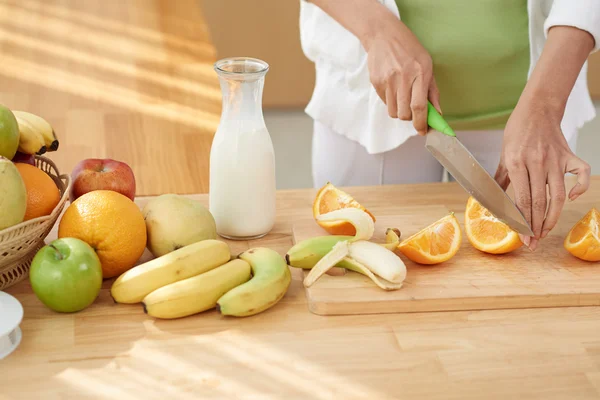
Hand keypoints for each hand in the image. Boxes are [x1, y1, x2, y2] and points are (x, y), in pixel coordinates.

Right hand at [363, 19, 440, 134]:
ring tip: (403, 98)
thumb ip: (432, 91)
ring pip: (394, 112)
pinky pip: (385, 103)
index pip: (419, 106)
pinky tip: (394, 88)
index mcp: (420, 73)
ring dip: (400, 111)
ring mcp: (387, 80)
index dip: (421, 123)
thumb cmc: (410, 50)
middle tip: (413, 111)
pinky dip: (391, 102)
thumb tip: (436, 114)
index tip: (423, 131)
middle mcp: (403, 77)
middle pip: (404, 114)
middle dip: (410, 118)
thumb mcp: (427, 65)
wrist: (384, 35)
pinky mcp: (376, 82)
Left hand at [494, 100, 590, 250]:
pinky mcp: (569, 155)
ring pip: (558, 195)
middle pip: (540, 202)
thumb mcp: (503, 154)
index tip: (522, 237)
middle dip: (536, 226)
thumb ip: (500, 179)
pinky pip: (581, 173)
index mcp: (517, 163)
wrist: (537, 109)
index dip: (523, 221)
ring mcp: (555, 159)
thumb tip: (491, 201)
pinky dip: (580, 187)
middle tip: (533, 242)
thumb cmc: (517, 131)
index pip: (522, 200)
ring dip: (553, 216)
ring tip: (546, 231)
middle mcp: (537, 162)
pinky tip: (573, 199)